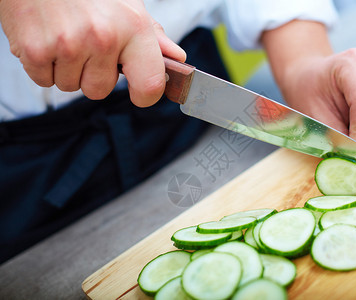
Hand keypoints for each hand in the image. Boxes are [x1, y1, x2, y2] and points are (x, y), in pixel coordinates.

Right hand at [0, 0, 184, 106]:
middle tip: (86, 45)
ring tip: (65, 35)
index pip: (150, 84)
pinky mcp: (35, 51)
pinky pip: (44, 80)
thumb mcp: (128, 5)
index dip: (145, 95)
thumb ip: (152, 36)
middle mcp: (103, 39)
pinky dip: (43, 65)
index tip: (139, 93)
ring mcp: (68, 46)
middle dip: (92, 74)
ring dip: (67, 69)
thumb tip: (176, 59)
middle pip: (99, 91)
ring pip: (71, 86)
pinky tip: (47, 38)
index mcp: (133, 28)